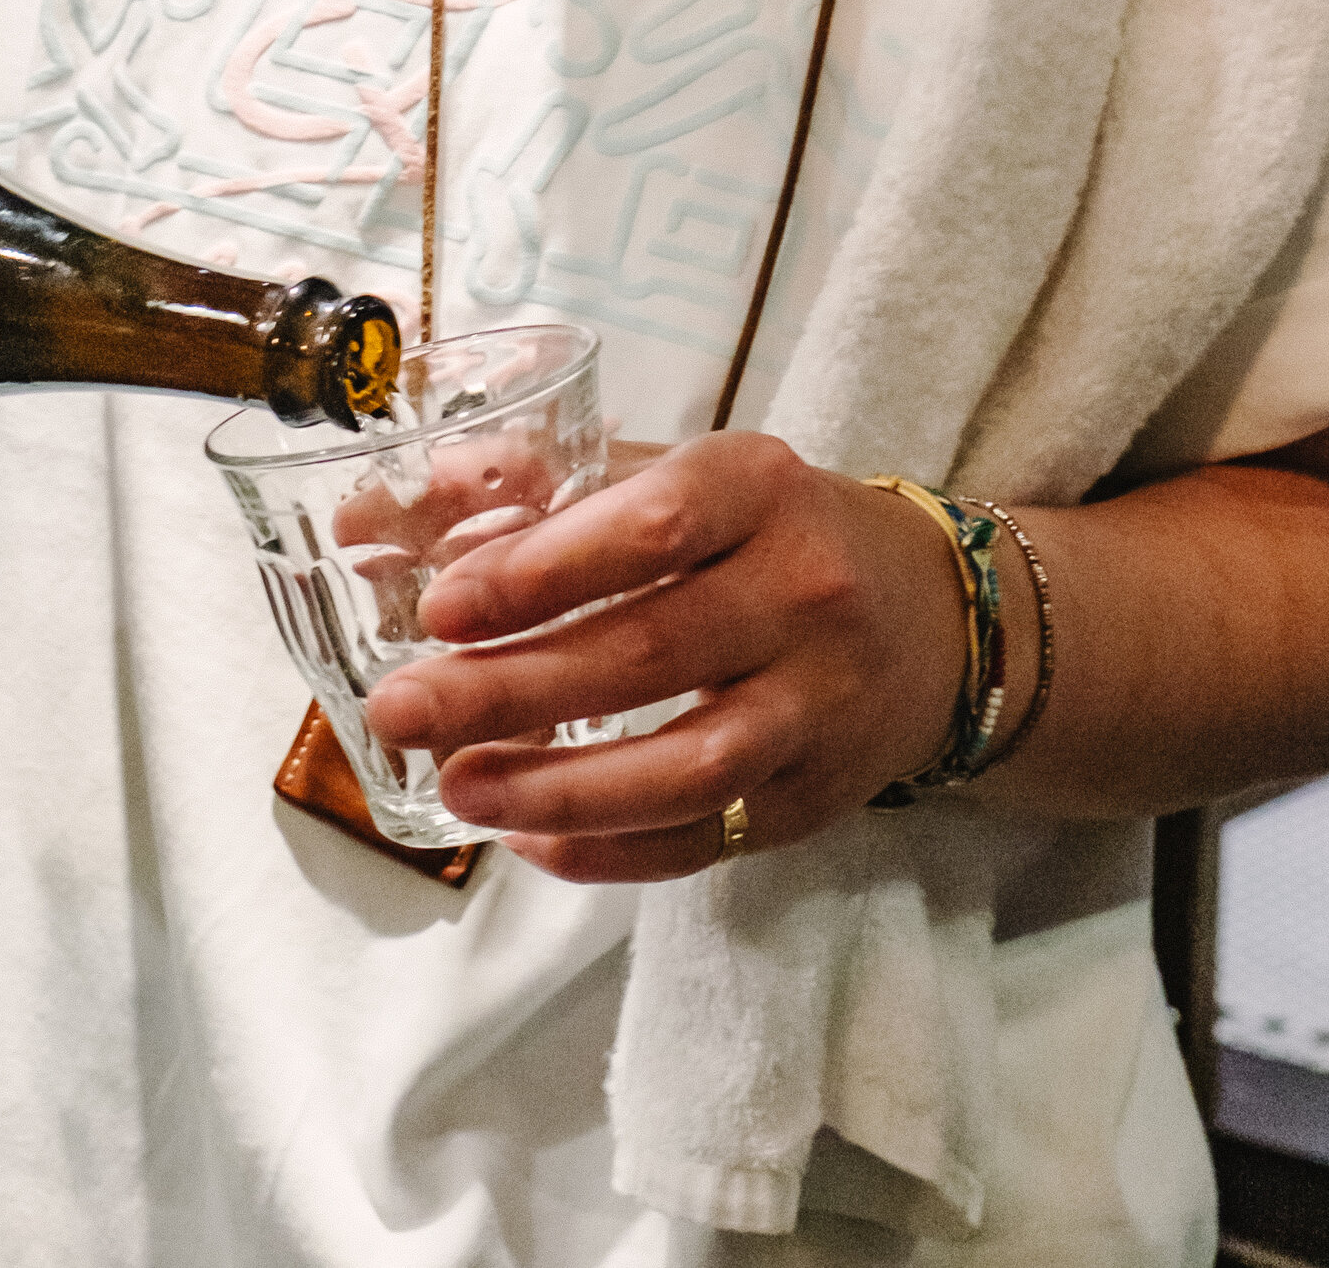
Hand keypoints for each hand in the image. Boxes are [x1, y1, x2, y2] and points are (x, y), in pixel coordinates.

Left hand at [361, 430, 971, 880]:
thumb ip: (552, 489)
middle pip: (650, 651)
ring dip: (557, 785)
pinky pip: (705, 838)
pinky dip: (610, 849)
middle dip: (511, 688)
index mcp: (762, 489)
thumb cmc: (776, 535)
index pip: (654, 527)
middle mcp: (803, 594)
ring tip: (456, 786)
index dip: (543, 569)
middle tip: (403, 707)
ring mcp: (816, 706)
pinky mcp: (813, 799)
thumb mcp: (692, 479)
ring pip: (684, 764)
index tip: (442, 605)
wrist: (936, 622)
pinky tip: (528, 838)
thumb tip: (392, 505)